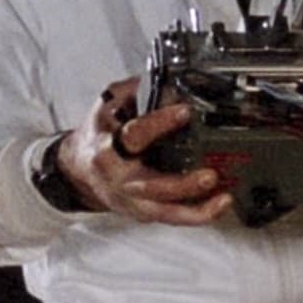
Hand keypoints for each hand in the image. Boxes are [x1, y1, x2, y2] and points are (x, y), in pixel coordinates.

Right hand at [57, 77, 231, 225]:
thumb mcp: (109, 104)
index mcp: (108, 147)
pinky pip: (171, 218)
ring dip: (196, 210)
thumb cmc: (99, 134)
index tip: (184, 111)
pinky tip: (218, 206)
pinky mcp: (142, 212)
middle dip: (182, 184)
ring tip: (223, 199)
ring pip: (164, 212)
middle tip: (210, 175)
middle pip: (151, 187)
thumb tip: (172, 84)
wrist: (79, 168)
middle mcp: (118, 178)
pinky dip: (197, 214)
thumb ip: (138, 92)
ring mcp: (130, 200)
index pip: (134, 136)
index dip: (158, 123)